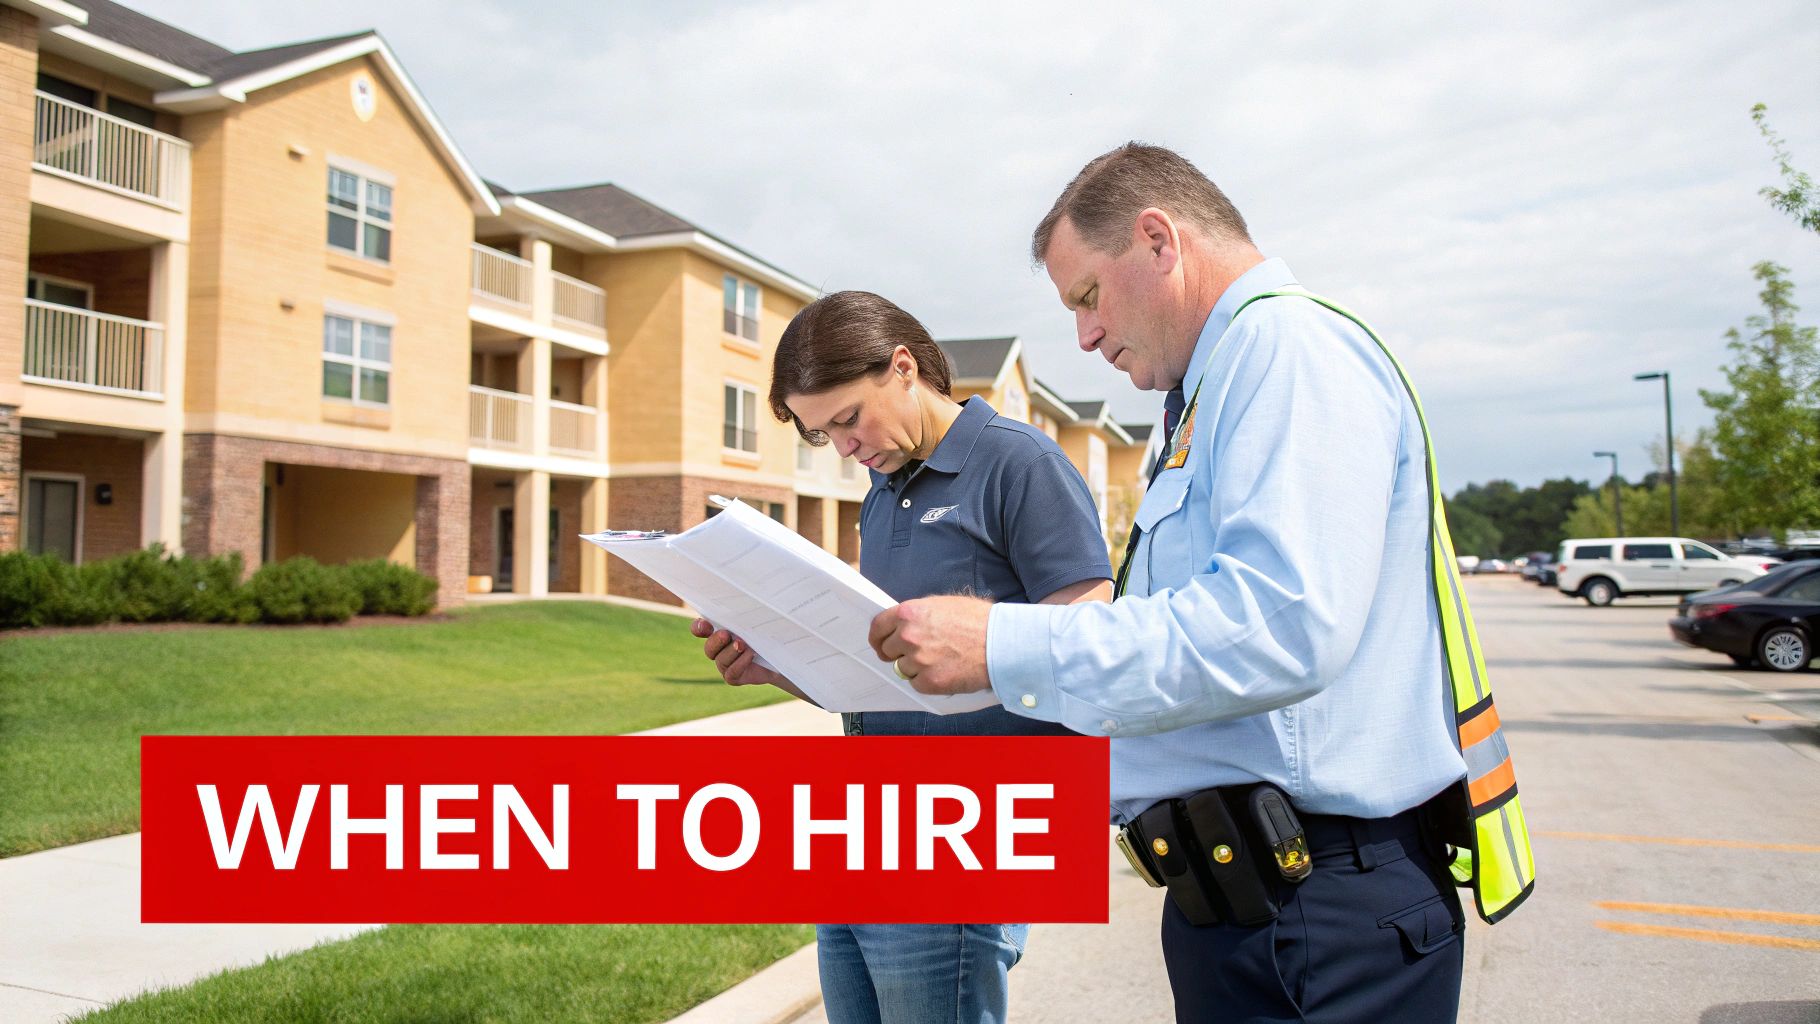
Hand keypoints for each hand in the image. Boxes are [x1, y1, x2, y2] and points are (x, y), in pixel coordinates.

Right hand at [690, 618, 785, 687]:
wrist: (782, 656)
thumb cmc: (769, 632)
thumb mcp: (759, 620)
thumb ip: (748, 613)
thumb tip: (745, 593)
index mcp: (720, 630)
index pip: (700, 629)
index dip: (698, 628)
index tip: (704, 624)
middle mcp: (720, 648)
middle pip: (709, 647)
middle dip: (716, 640)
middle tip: (725, 634)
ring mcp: (726, 664)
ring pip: (720, 660)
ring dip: (731, 651)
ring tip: (743, 645)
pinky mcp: (734, 677)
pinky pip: (731, 673)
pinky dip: (740, 663)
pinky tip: (750, 655)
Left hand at [868, 596, 992, 695]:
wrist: (1001, 644)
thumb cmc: (979, 621)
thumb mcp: (944, 604)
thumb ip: (918, 615)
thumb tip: (903, 625)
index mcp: (910, 613)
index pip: (878, 626)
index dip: (878, 637)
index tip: (880, 644)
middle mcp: (909, 636)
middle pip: (887, 650)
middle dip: (898, 653)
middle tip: (917, 653)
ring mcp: (918, 661)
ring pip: (903, 669)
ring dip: (916, 667)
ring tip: (941, 659)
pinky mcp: (929, 682)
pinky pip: (917, 684)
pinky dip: (927, 680)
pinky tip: (946, 670)